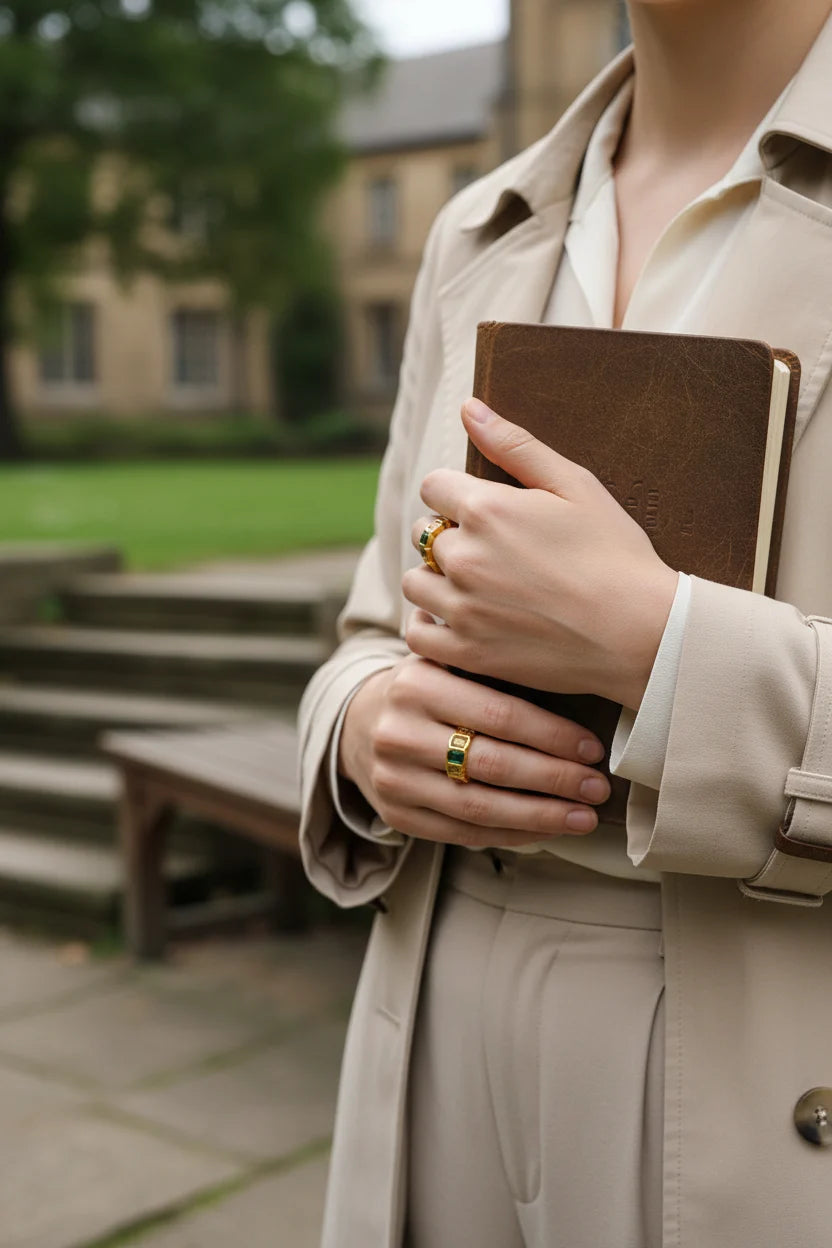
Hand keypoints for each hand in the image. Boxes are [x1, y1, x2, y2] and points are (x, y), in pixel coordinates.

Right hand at [337, 655, 611, 847]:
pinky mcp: (395, 814)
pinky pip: (462, 832)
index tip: (593, 749)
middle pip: (492, 764)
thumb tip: (579, 695)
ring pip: (479, 806)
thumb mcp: (449, 666)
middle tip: (598, 787)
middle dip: (555, 779)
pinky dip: (510, 834)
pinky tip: (545, 830)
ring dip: (540, 816)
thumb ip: (496, 674)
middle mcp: (399, 732)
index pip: (499, 714)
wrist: (360, 721)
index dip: (552, 735)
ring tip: (583, 817)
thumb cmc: (429, 690)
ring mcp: (394, 778)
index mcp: (417, 684)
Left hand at [403, 398, 678, 710]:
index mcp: (485, 509)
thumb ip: (515, 445)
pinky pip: (418, 634)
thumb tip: (469, 408)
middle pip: (424, 533)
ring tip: (476, 586)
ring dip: (436, 579)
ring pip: (415, 582)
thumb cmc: (616, 553)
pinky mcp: (467, 652)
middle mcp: (464, 557)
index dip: (457, 494)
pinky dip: (429, 625)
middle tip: (493, 552)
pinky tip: (457, 619)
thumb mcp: (574, 485)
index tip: (485, 511)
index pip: (433, 486)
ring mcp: (462, 609)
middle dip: (451, 536)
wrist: (642, 633)